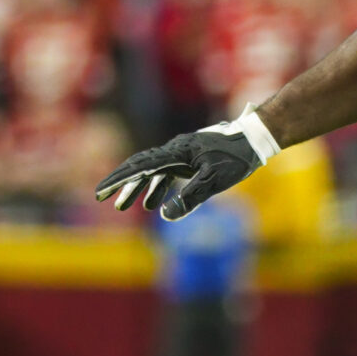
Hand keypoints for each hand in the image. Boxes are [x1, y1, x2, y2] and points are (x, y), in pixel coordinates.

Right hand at [97, 119, 264, 219]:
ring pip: (151, 171)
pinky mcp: (190, 159)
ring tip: (122, 207)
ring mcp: (181, 154)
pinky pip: (166, 174)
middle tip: (102, 197)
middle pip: (139, 166)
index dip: (118, 180)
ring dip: (137, 188)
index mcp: (176, 153)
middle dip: (120, 183)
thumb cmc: (236, 158)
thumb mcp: (214, 181)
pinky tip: (155, 204)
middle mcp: (174, 150)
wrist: (255, 138)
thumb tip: (164, 217)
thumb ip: (190, 198)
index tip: (101, 192)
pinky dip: (156, 187)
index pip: (140, 167)